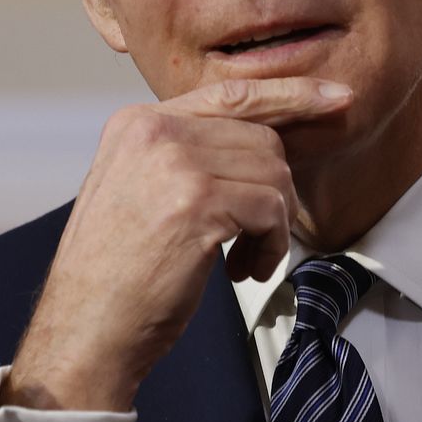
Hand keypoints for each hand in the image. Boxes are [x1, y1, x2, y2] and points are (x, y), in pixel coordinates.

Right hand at [3, 76, 352, 411]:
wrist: (85, 328)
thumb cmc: (115, 276)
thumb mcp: (138, 192)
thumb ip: (185, 157)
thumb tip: (263, 146)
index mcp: (137, 123)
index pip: (231, 94)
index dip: (291, 93)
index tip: (336, 97)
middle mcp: (153, 131)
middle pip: (261, 139)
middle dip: (274, 192)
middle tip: (255, 239)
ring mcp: (175, 163)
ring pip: (274, 175)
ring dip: (274, 226)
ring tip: (245, 260)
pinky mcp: (198, 203)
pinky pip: (272, 210)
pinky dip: (272, 247)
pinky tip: (243, 271)